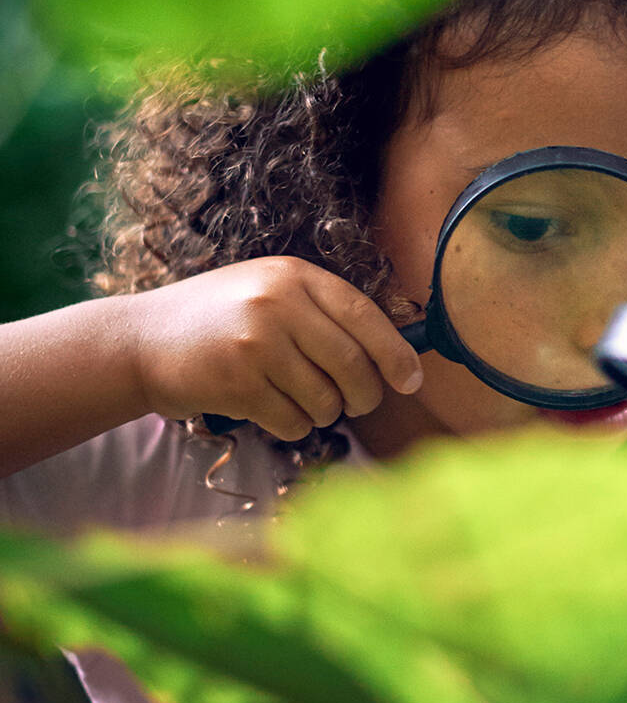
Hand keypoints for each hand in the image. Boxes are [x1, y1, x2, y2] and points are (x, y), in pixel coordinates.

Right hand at [124, 257, 423, 440]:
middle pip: (353, 365)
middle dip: (365, 396)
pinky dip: (294, 426)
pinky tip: (271, 410)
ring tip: (299, 399)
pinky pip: (295, 422)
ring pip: (327, 400)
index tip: (412, 381)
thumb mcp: (271, 292)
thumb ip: (326, 314)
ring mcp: (256, 343)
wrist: (140, 340)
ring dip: (324, 413)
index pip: (365, 316)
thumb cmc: (221, 321)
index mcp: (295, 276)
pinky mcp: (237, 383)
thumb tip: (399, 354)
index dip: (396, 354)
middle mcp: (278, 303)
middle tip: (358, 403)